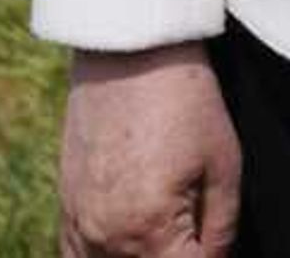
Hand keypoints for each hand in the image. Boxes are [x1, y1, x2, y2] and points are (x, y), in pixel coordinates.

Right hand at [59, 44, 240, 255]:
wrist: (130, 53)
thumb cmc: (185, 101)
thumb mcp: (224, 163)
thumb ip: (222, 228)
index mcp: (149, 230)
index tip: (216, 242)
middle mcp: (105, 237)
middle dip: (180, 252)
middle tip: (196, 227)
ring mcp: (79, 225)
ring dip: (143, 255)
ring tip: (167, 231)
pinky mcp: (65, 209)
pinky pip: (75, 257)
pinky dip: (101, 257)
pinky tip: (130, 243)